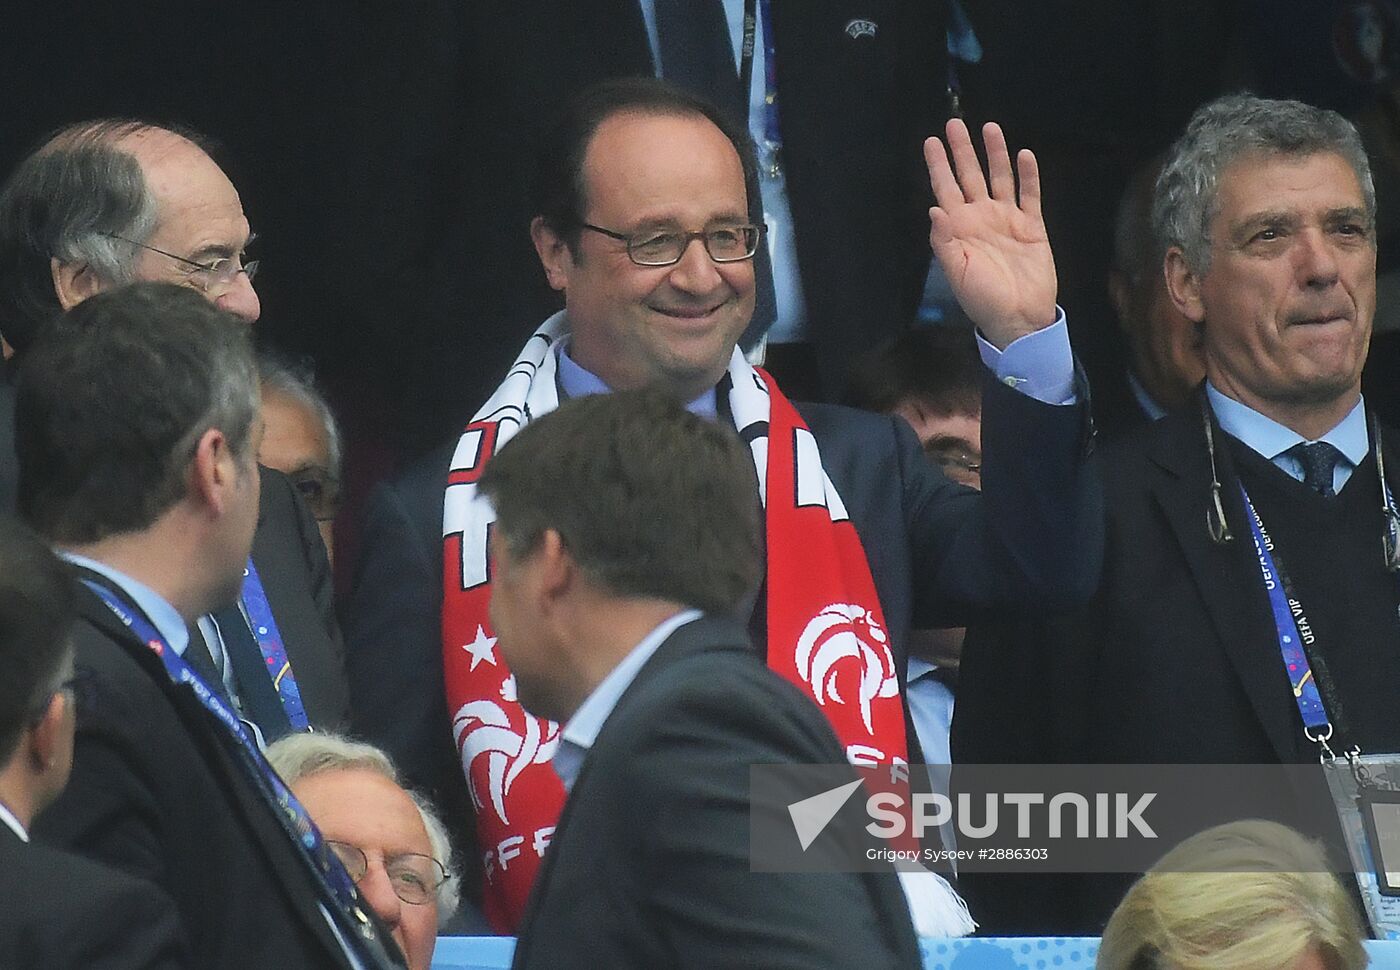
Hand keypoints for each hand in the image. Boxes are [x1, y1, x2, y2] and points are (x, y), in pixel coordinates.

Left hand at [925, 120, 1057, 348]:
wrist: (1019, 318)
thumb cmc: (982, 300)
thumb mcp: (958, 273)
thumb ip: (945, 242)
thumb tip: (934, 209)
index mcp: (959, 229)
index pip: (945, 190)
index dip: (939, 166)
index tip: (931, 142)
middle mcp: (981, 218)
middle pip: (970, 176)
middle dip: (962, 151)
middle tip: (954, 124)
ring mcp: (1006, 219)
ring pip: (999, 178)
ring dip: (994, 154)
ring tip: (990, 128)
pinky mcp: (1031, 226)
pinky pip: (1029, 195)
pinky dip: (1027, 175)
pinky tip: (1023, 154)